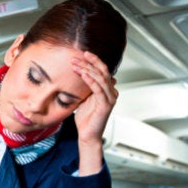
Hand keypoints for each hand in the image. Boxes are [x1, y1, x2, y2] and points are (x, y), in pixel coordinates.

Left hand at [71, 51, 117, 174]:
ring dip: (87, 69)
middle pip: (103, 71)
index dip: (94, 61)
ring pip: (101, 78)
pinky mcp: (106, 105)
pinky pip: (98, 89)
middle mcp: (111, 92)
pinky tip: (83, 74)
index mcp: (106, 89)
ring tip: (76, 64)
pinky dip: (91, 80)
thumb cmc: (85, 118)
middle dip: (90, 62)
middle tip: (77, 56)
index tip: (83, 53)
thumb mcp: (83, 97)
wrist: (87, 134)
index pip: (102, 70)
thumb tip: (79, 74)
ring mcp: (110, 98)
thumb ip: (84, 86)